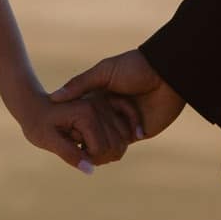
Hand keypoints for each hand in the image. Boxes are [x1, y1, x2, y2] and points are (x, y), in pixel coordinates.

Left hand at [15, 89, 135, 174]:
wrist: (36, 108)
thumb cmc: (38, 124)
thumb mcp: (48, 140)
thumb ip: (69, 154)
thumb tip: (90, 170)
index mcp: (87, 113)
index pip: (101, 149)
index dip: (88, 159)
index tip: (71, 153)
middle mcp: (101, 106)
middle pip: (115, 146)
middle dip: (99, 157)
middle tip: (78, 152)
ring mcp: (107, 107)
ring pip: (122, 142)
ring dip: (108, 152)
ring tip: (86, 148)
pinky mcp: (109, 110)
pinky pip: (123, 134)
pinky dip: (114, 144)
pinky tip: (95, 145)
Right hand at [51, 49, 185, 143]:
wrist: (167, 75)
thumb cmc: (135, 67)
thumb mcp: (104, 72)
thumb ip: (80, 85)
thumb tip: (53, 98)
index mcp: (100, 94)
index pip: (80, 113)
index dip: (69, 122)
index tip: (57, 130)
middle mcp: (110, 109)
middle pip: (91, 129)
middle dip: (82, 137)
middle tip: (70, 145)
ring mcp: (123, 121)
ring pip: (106, 139)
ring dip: (98, 144)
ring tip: (86, 152)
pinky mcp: (137, 132)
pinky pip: (122, 143)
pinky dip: (115, 147)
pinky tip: (104, 151)